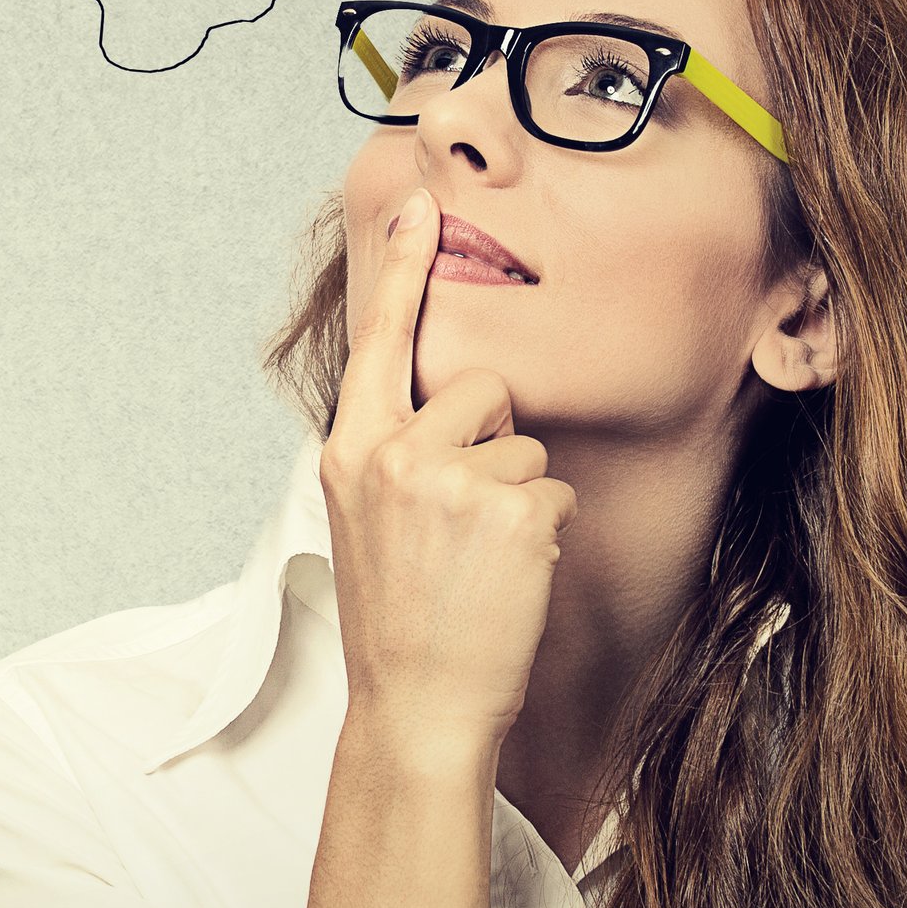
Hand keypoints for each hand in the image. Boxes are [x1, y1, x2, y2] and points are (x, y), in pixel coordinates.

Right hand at [319, 190, 573, 771]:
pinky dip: (547, 534)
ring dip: (522, 497)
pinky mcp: (510, 512)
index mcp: (350, 450)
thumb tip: (452, 401)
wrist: (416, 706)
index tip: (417, 202)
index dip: (401, 266)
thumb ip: (393, 451)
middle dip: (493, 440)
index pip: (379, 340)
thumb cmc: (400, 618)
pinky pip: (556, 488)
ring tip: (482, 562)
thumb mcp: (366, 519)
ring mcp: (451, 481)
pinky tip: (510, 578)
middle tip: (462, 523)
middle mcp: (393, 454)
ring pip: (526, 444)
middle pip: (482, 387)